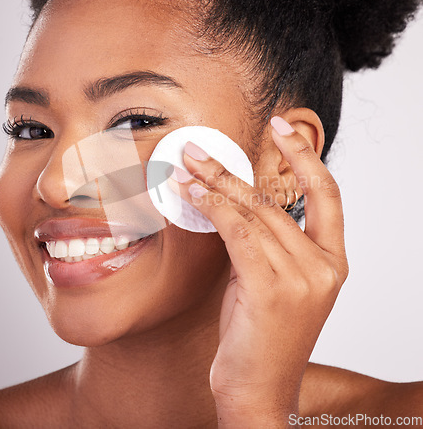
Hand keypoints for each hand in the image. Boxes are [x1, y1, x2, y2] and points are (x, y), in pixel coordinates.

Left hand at [167, 116, 348, 426]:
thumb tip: (230, 197)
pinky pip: (239, 232)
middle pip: (275, 200)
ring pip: (254, 213)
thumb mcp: (270, 280)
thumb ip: (263, 241)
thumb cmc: (260, 334)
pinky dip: (213, 208)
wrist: (257, 391)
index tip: (282, 126)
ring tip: (186, 167)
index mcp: (332, 261)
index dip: (305, 156)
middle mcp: (325, 266)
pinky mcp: (272, 289)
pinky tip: (191, 194)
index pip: (328, 194)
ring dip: (215, 185)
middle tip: (198, 148)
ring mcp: (303, 278)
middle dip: (232, 169)